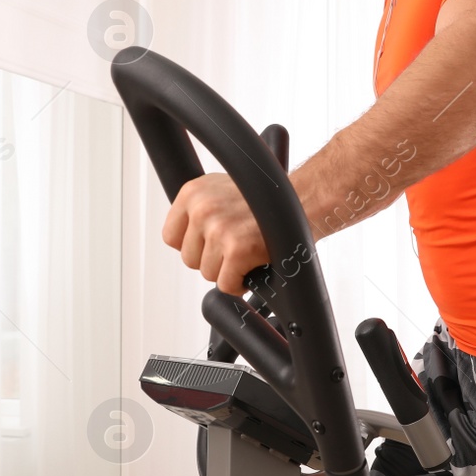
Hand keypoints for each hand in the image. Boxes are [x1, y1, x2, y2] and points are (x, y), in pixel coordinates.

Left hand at [161, 173, 269, 295]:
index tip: (211, 244)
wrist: (304, 199)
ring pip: (207, 273)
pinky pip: (226, 285)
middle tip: (235, 247)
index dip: (194, 245)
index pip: (171, 237)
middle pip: (189, 258)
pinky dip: (240, 283)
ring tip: (248, 252)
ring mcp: (218, 229)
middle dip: (212, 259)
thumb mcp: (222, 190)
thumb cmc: (266, 199)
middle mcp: (202, 208)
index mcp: (193, 192)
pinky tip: (253, 265)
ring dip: (228, 270)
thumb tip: (183, 240)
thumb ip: (199, 209)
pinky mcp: (237, 249)